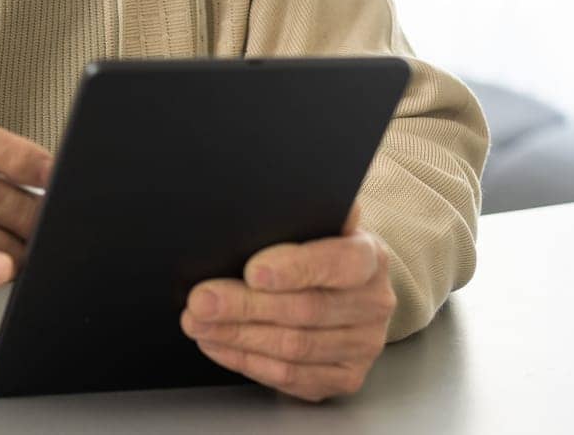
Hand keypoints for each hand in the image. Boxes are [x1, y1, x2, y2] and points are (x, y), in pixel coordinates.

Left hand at [180, 202, 394, 400]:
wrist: (349, 288)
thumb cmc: (319, 250)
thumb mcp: (317, 224)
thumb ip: (302, 215)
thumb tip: (269, 196)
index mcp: (370, 256)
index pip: (337, 263)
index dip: (294, 269)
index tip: (251, 271)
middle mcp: (374, 302)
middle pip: (306, 310)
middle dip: (245, 306)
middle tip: (202, 300)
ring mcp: (363, 344)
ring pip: (294, 348)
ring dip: (238, 336)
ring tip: (199, 323)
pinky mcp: (347, 377)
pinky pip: (292, 377)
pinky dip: (248, 361)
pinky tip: (219, 345)